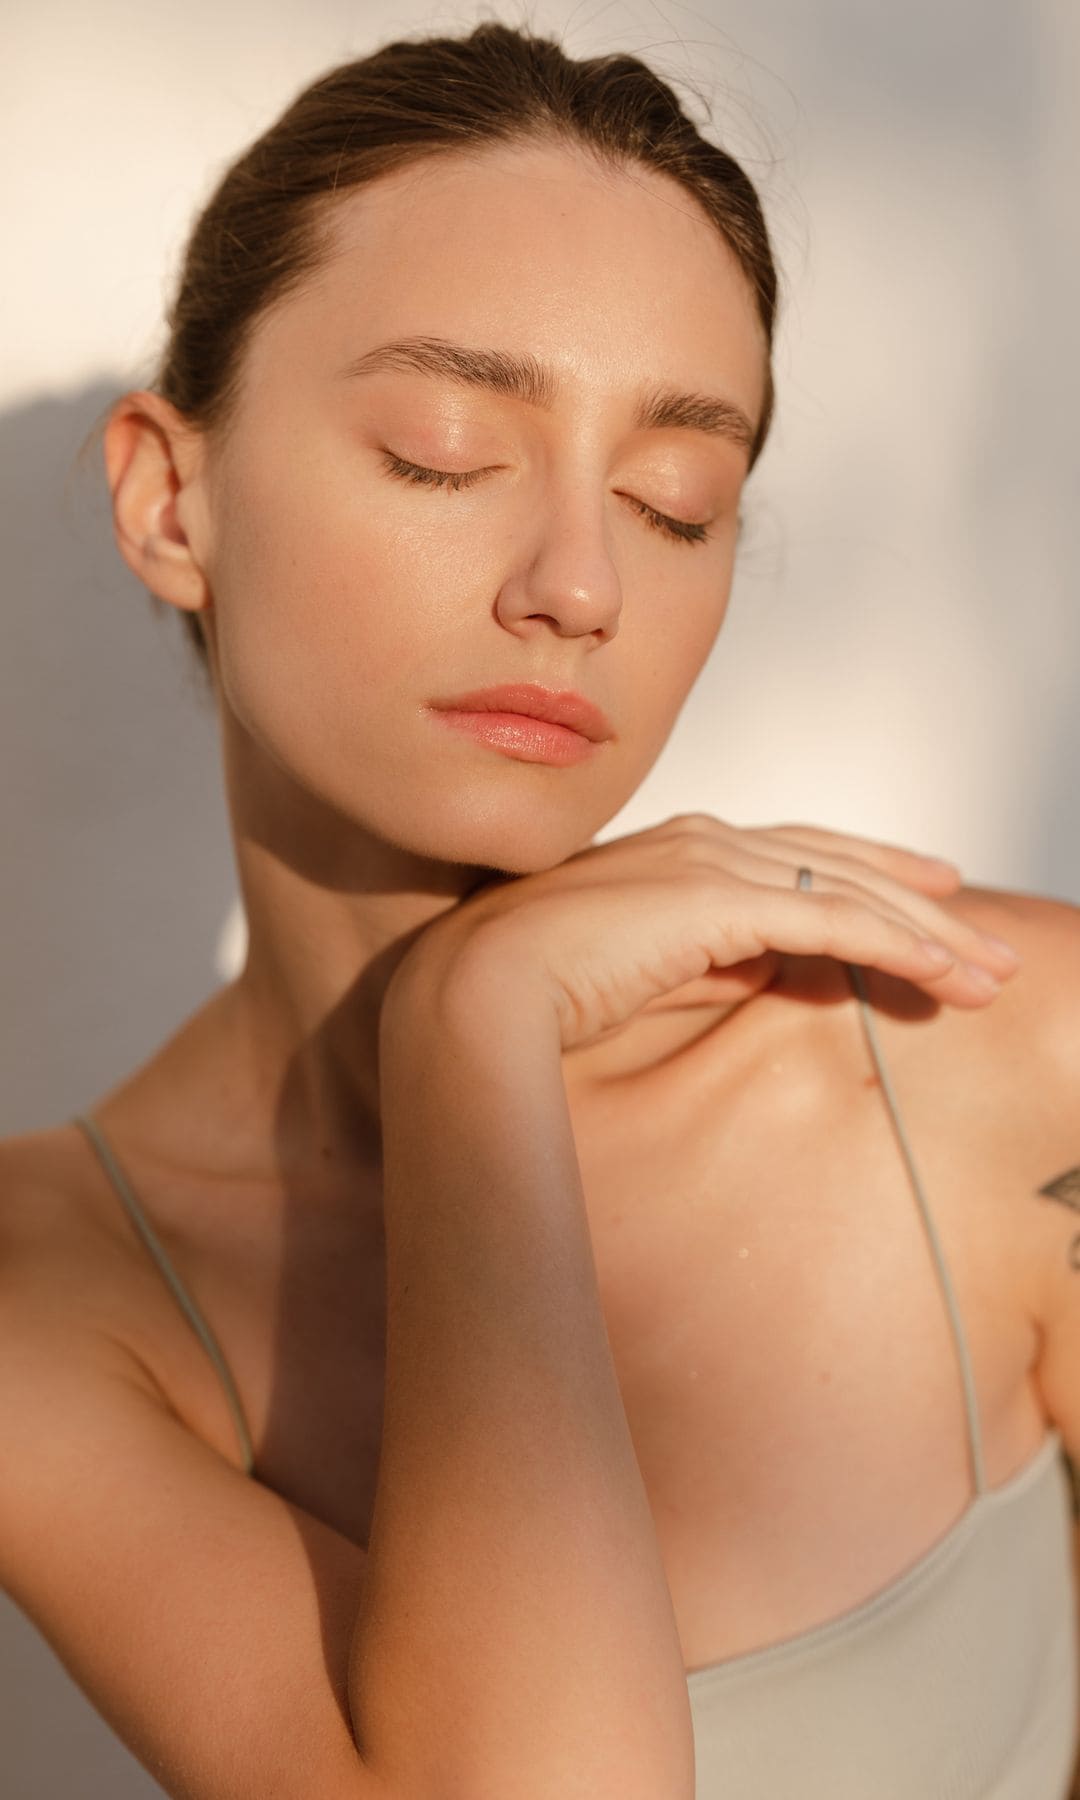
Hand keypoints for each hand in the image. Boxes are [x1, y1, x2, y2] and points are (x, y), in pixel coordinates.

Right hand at [395, 814, 1020, 1054]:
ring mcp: (710, 862)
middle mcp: (700, 843)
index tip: (925, 890)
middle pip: (836, 864)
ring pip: (849, 891)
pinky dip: (900, 944)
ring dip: (930, 933)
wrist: (470, 990)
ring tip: (991, 972)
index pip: (793, 853)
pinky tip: (947, 972)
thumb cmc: (530, 991)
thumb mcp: (632, 970)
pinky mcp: (719, 898)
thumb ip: (696, 959)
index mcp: (674, 853)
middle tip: (984, 939)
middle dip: (917, 900)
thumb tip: (758, 970)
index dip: (866, 871)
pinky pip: (832, 920)